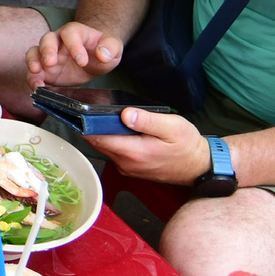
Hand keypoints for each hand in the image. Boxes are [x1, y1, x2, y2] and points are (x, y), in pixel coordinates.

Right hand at [27, 22, 121, 87]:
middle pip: (47, 39)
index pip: (70, 33)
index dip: (74, 46)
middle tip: (50, 63)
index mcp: (75, 32)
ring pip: (34, 52)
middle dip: (47, 50)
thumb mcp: (113, 47)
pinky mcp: (45, 70)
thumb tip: (102, 54)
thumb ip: (110, 47)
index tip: (82, 61)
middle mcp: (58, 41)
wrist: (94, 59)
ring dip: (33, 61)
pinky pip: (34, 73)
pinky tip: (37, 88)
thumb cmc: (102, 50)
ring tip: (36, 72)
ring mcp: (49, 55)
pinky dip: (33, 79)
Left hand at [86, 106, 210, 183]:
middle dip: (90, 127)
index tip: (75, 111)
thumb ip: (147, 120)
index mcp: (134, 152)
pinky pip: (114, 152)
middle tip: (84, 108)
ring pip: (106, 148)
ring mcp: (127, 168)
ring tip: (99, 115)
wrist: (199, 166)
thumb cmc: (188, 146)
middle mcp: (126, 163)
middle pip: (99, 143)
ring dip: (101, 133)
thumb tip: (125, 114)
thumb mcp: (172, 127)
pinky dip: (112, 140)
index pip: (99, 139)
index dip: (84, 125)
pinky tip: (117, 128)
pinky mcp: (131, 168)